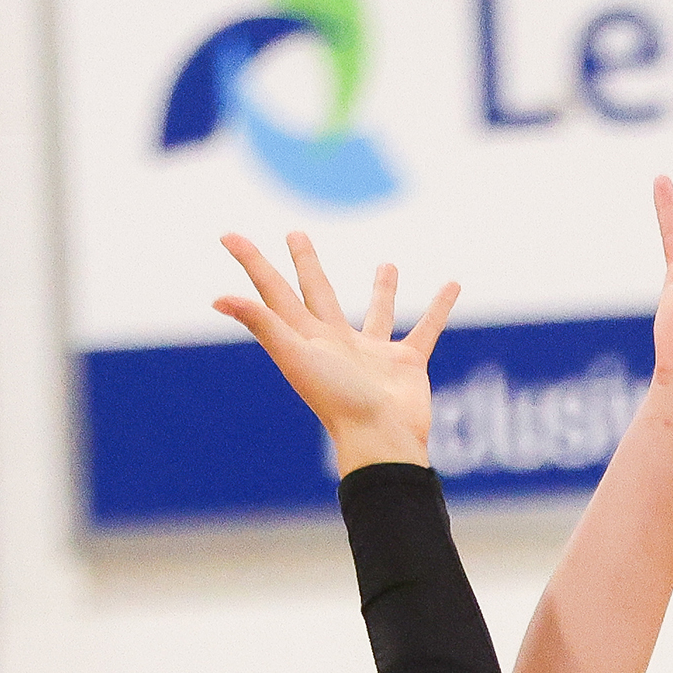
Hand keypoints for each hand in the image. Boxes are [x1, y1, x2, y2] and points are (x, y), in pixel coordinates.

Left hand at [214, 230, 458, 476]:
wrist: (380, 439)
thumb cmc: (336, 399)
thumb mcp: (296, 356)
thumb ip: (263, 323)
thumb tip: (219, 299)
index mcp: (306, 338)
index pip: (274, 292)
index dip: (251, 264)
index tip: (228, 237)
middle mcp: (336, 343)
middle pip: (317, 293)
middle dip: (305, 264)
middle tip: (296, 233)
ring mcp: (372, 354)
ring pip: (376, 312)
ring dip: (383, 289)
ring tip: (388, 263)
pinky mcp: (407, 363)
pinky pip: (426, 328)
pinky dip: (440, 308)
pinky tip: (453, 285)